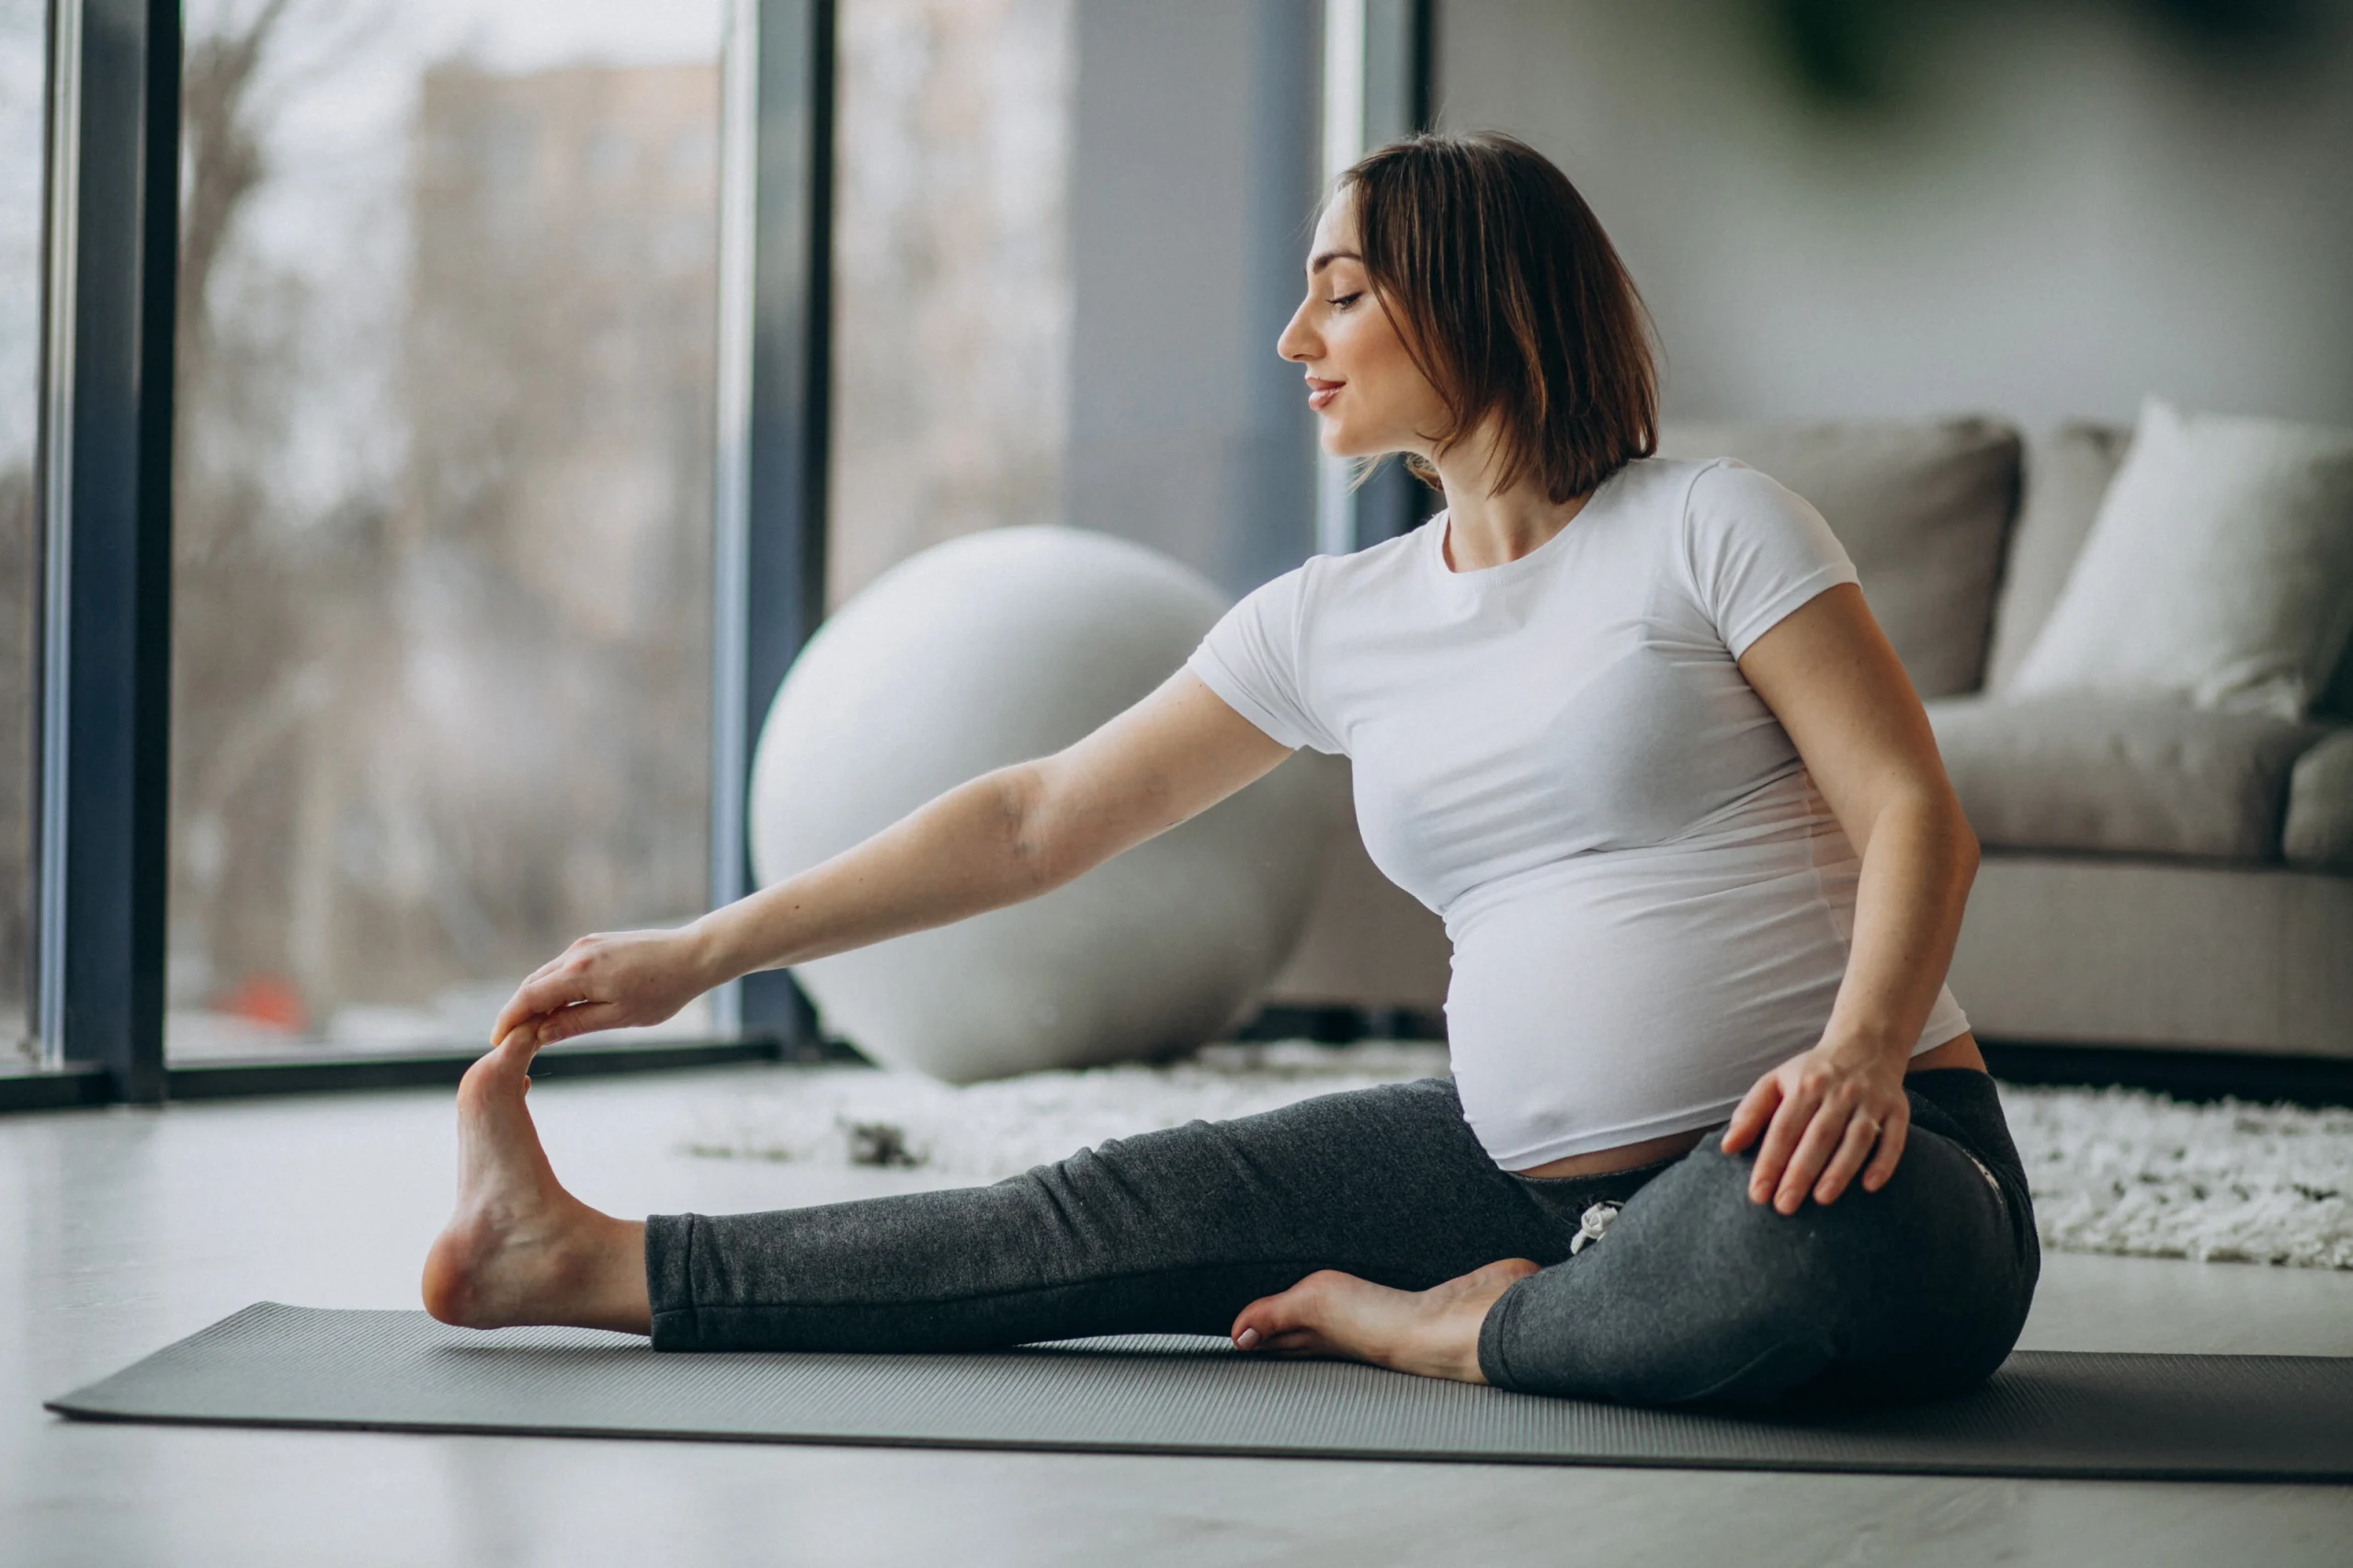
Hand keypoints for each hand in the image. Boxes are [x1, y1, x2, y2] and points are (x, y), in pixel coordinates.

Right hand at [488, 926, 720, 1055]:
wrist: (692, 955)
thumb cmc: (662, 991)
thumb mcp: (619, 1017)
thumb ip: (576, 1024)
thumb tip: (540, 1034)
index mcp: (579, 973)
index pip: (529, 997)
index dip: (509, 1020)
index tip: (496, 1041)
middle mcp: (576, 954)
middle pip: (533, 984)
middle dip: (517, 1011)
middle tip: (507, 1040)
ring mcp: (586, 945)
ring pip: (547, 975)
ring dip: (535, 999)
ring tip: (528, 1028)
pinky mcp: (596, 943)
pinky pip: (564, 968)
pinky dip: (553, 987)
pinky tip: (556, 1006)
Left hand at [1719, 1037, 1910, 1213]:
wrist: (1866, 1043)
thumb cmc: (1813, 1073)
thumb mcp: (1776, 1081)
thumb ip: (1751, 1113)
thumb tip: (1726, 1147)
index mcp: (1805, 1085)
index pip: (1783, 1128)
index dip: (1770, 1161)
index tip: (1758, 1194)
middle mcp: (1839, 1092)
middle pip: (1818, 1136)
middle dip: (1800, 1172)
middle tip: (1784, 1206)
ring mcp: (1870, 1100)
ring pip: (1857, 1138)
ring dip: (1840, 1170)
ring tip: (1822, 1199)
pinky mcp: (1898, 1108)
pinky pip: (1895, 1137)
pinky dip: (1884, 1161)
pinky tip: (1870, 1186)